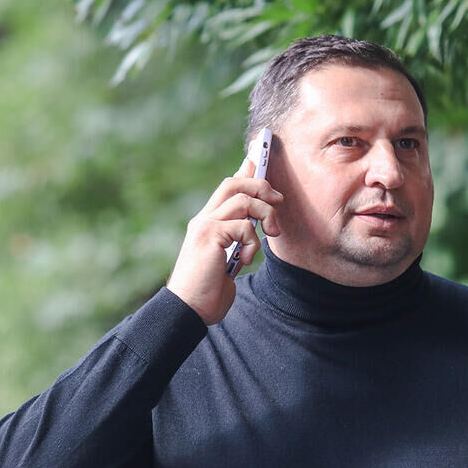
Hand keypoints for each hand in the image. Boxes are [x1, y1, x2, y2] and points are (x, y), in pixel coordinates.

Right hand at [166, 147, 282, 324]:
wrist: (189, 310)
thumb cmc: (208, 290)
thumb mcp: (228, 260)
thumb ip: (237, 242)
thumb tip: (254, 228)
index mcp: (208, 223)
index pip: (228, 187)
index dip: (245, 170)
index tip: (259, 156)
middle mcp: (204, 219)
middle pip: (234, 183)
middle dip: (261, 185)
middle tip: (278, 199)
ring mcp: (205, 226)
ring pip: (242, 199)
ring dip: (264, 213)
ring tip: (271, 232)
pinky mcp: (209, 236)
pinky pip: (243, 225)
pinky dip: (253, 241)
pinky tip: (248, 258)